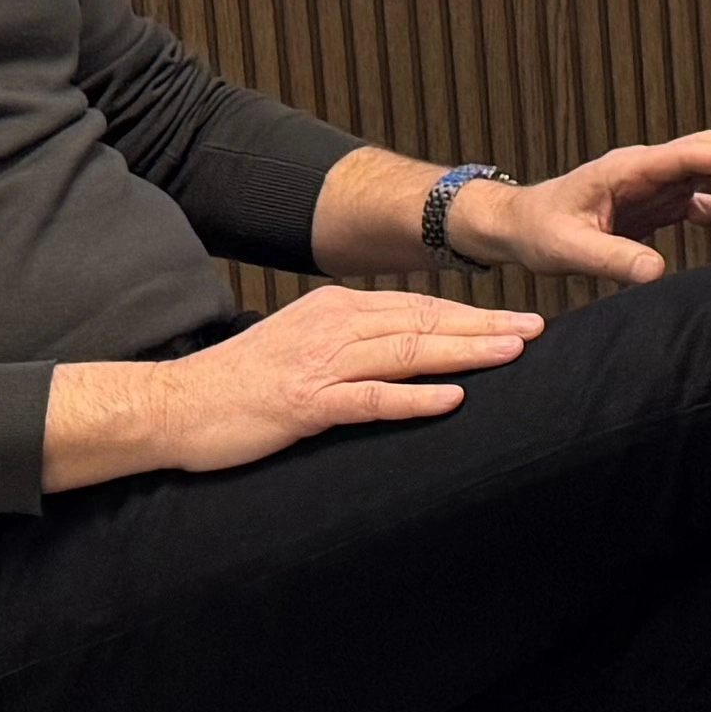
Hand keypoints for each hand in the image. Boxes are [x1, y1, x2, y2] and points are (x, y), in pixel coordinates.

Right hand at [46, 286, 542, 487]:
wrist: (174, 404)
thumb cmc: (242, 382)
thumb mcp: (303, 345)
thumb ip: (351, 340)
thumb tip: (407, 344)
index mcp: (336, 309)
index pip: (418, 307)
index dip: (471, 313)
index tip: (518, 319)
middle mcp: (334, 326)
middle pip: (423, 322)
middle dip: (484, 326)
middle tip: (536, 330)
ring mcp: (320, 363)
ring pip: (407, 352)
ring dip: (464, 352)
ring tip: (512, 353)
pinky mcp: (305, 403)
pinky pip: (370, 399)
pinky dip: (414, 398)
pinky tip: (452, 400)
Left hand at [445, 130, 710, 289]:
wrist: (521, 227)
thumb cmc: (540, 230)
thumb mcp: (570, 250)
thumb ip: (613, 259)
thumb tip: (658, 274)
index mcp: (626, 169)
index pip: (684, 155)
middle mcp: (646, 169)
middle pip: (706, 151)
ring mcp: (655, 185)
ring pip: (710, 171)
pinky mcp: (658, 205)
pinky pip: (704, 203)